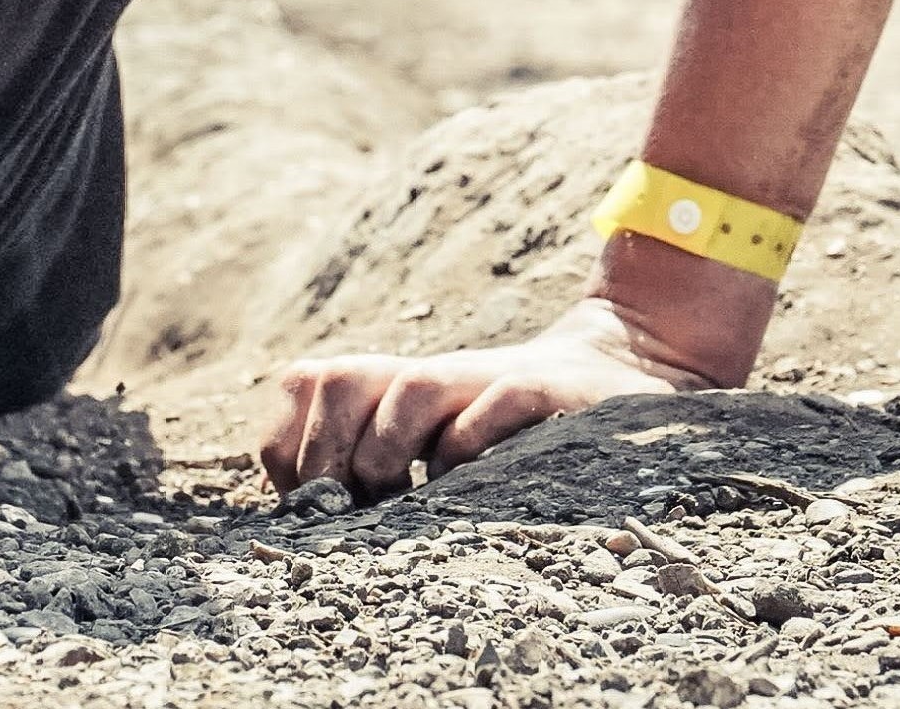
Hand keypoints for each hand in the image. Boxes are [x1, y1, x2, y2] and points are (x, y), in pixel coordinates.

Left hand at [255, 296, 717, 500]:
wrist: (609, 375)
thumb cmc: (504, 436)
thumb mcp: (430, 446)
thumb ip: (367, 469)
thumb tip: (305, 526)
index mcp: (387, 382)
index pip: (305, 384)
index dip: (290, 446)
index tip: (307, 504)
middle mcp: (424, 372)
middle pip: (340, 382)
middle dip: (330, 458)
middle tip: (349, 516)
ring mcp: (483, 377)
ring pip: (408, 390)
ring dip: (385, 454)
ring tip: (396, 505)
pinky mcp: (542, 392)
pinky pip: (491, 407)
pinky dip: (467, 452)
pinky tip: (468, 492)